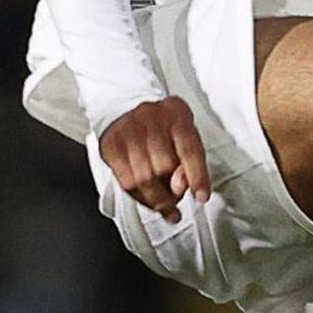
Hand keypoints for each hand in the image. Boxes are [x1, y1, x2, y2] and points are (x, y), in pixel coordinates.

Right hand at [97, 96, 210, 216]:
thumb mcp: (184, 138)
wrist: (126, 108)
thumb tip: (181, 186)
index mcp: (177, 116)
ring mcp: (127, 131)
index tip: (201, 197)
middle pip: (164, 167)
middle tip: (175, 199)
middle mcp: (151, 119)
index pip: (190, 150)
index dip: (197, 177)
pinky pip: (125, 182)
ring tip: (163, 204)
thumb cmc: (162, 128)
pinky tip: (147, 199)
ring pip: (143, 179)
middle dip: (172, 191)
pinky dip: (139, 197)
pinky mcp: (111, 146)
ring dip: (156, 199)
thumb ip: (190, 162)